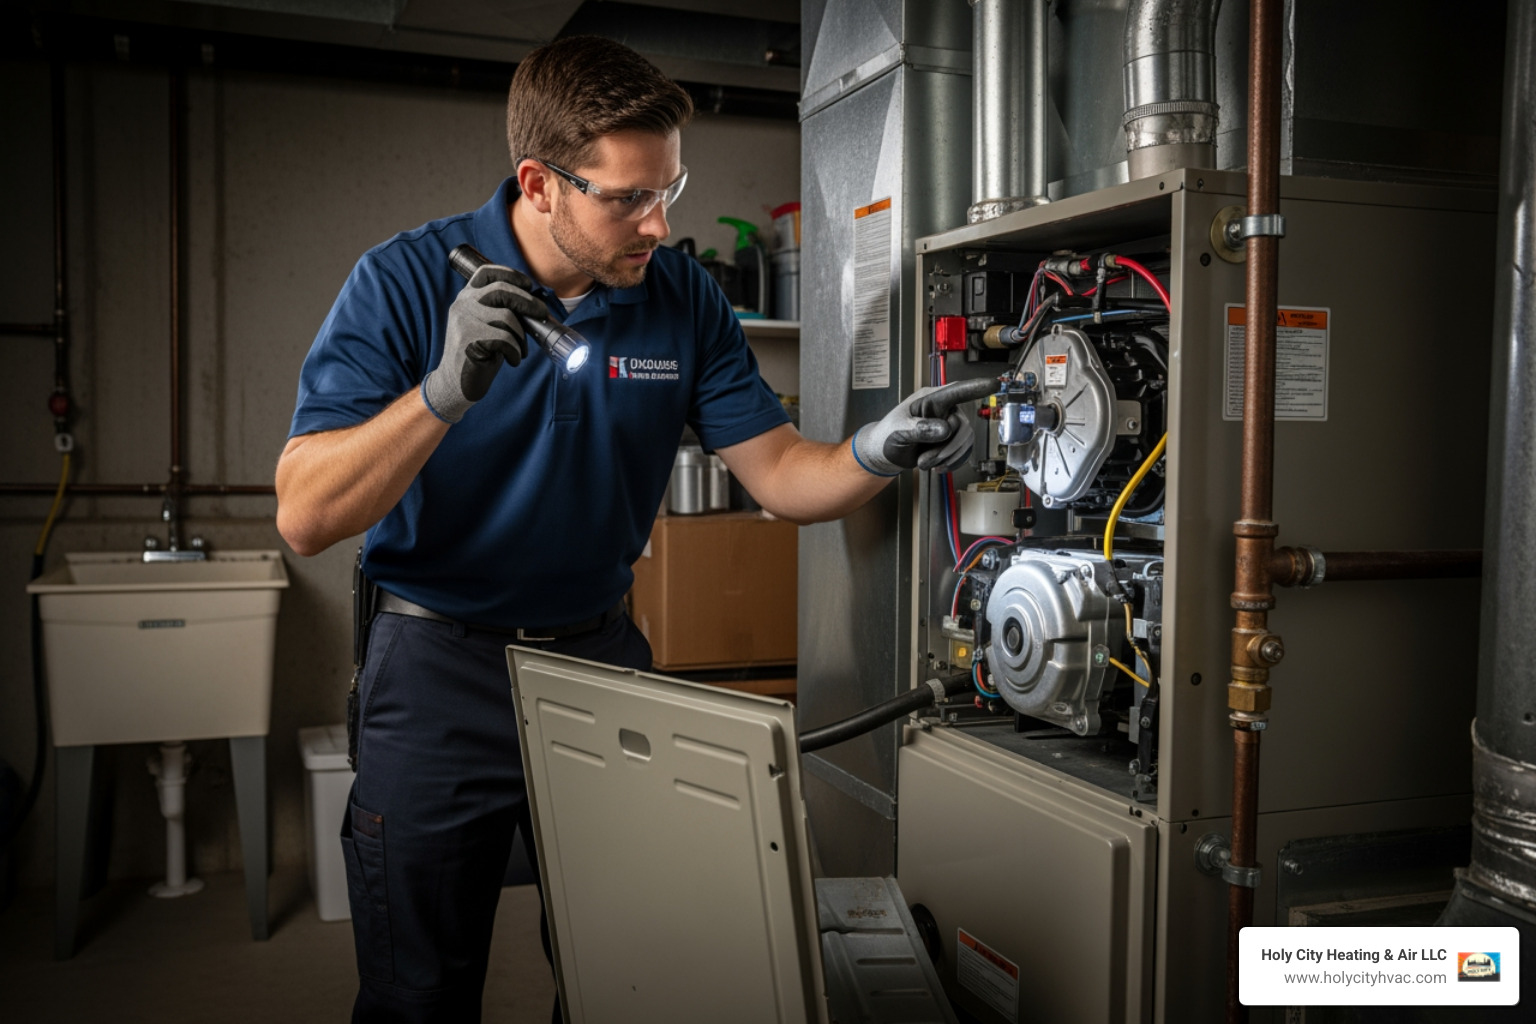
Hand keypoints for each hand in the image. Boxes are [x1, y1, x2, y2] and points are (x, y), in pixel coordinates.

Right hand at [421, 263, 546, 422]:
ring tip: (519, 350)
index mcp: (467, 297)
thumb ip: (502, 310)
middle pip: (501, 290)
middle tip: (542, 314)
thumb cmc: (479, 353)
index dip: (510, 274)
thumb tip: (535, 305)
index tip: (527, 284)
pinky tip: (511, 360)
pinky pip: (505, 339)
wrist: (455, 383)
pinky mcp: (469, 339)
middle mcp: (462, 304)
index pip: (487, 273)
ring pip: (507, 317)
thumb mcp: (488, 325)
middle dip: (528, 302)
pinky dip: (515, 351)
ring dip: (521, 336)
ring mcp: (463, 320)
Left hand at [852, 378, 995, 474]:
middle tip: (924, 460)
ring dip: (946, 458)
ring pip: (965, 441)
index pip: (956, 391)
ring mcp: (949, 425)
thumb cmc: (886, 434)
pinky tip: (936, 466)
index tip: (993, 384)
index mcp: (930, 398)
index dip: (975, 387)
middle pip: (963, 426)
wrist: (883, 453)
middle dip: (946, 448)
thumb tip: (944, 429)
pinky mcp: (951, 441)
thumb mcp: (899, 430)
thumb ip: (921, 429)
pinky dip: (951, 463)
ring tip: (924, 462)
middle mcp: (944, 409)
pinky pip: (964, 452)